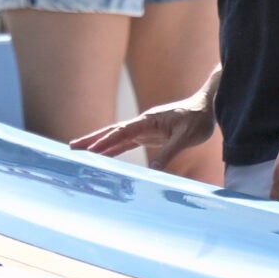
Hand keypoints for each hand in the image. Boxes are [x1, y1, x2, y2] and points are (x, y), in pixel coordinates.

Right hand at [72, 95, 213, 166]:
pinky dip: (114, 149)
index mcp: (148, 121)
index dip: (105, 142)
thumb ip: (169, 152)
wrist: (207, 107)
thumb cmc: (198, 119)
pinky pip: (127, 143)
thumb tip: (154, 170)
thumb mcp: (186, 137)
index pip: (122, 132)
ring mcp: (144, 129)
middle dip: (92, 140)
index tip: (89, 150)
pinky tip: (104, 156)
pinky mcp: (149, 135)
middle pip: (112, 132)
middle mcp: (142, 124)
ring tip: (81, 151)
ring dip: (100, 144)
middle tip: (72, 147)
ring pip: (117, 138)